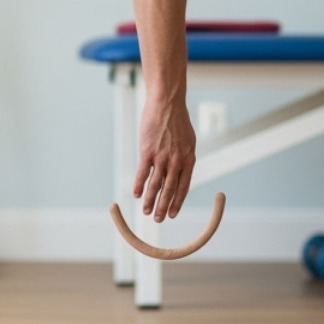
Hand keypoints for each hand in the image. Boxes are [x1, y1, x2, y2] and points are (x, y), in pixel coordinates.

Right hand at [134, 99, 195, 221]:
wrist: (167, 103)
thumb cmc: (177, 120)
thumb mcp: (188, 141)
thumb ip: (184, 157)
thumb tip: (180, 172)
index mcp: (189, 160)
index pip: (183, 187)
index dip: (177, 202)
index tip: (173, 214)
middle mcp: (176, 162)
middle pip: (169, 190)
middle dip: (163, 207)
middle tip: (158, 219)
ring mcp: (161, 157)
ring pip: (155, 185)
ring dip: (149, 201)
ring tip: (145, 212)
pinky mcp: (147, 152)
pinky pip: (142, 173)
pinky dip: (138, 185)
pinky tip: (135, 194)